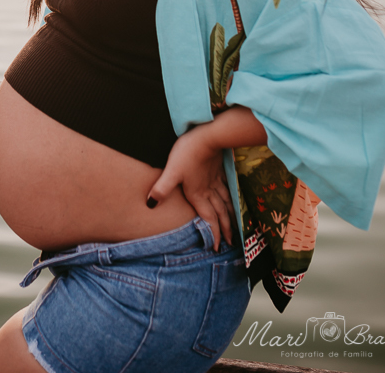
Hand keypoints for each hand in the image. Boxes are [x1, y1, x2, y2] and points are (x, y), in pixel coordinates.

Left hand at [148, 123, 234, 249]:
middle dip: (226, 229)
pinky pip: (227, 189)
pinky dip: (231, 198)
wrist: (208, 136)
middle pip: (220, 213)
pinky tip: (232, 198)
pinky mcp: (218, 169)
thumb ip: (161, 189)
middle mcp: (209, 190)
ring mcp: (215, 180)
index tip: (217, 247)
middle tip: (231, 242)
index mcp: (198, 194)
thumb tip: (149, 205)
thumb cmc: (188, 153)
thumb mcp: (171, 172)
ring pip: (226, 202)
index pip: (209, 219)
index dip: (214, 234)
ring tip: (235, 226)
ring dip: (230, 216)